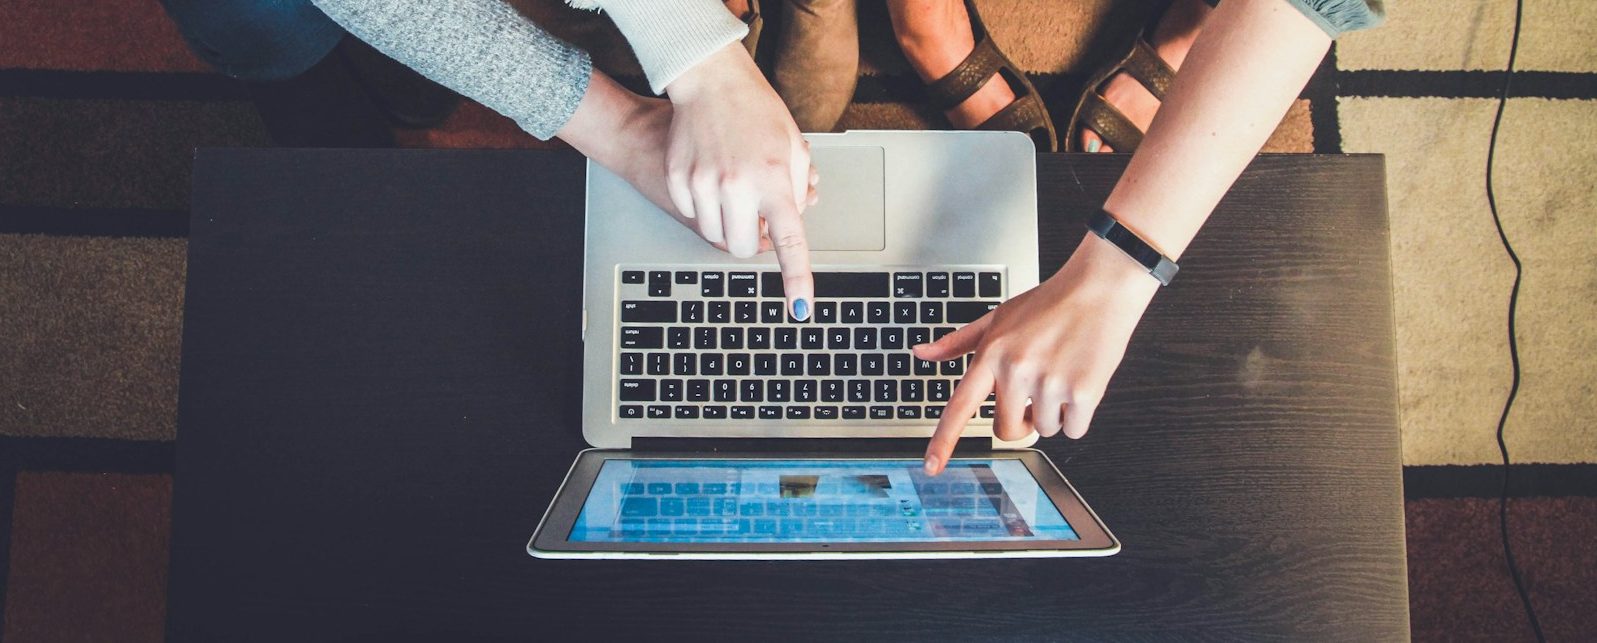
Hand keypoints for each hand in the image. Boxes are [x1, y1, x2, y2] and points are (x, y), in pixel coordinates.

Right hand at [665, 42, 815, 318]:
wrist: (710, 81)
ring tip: (733, 188)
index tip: (800, 308)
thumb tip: (790, 224)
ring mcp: (703, 183)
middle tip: (756, 215)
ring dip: (727, 222)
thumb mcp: (793, 148)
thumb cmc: (756, 111)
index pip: (789, 241)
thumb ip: (797, 191)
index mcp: (774, 180)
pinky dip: (703, 205)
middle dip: (751, 239)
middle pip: (742, 248)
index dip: (796, 279)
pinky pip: (692, 214)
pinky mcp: (678, 179)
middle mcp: (737, 185)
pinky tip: (710, 175)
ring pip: (714, 235)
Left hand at [911, 234, 1160, 474]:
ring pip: (1044, 430)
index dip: (943, 440)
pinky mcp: (1083, 392)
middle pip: (1007, 430)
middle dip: (1021, 421)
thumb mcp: (997, 317)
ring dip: (1054, 413)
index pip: (960, 406)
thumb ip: (958, 342)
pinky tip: (1080, 381)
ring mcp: (1050, 382)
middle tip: (1035, 394)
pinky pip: (1074, 430)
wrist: (1100, 288)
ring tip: (1061, 374)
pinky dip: (1079, 415)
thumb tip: (921, 353)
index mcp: (992, 354)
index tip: (932, 466)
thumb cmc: (1049, 303)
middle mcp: (1017, 370)